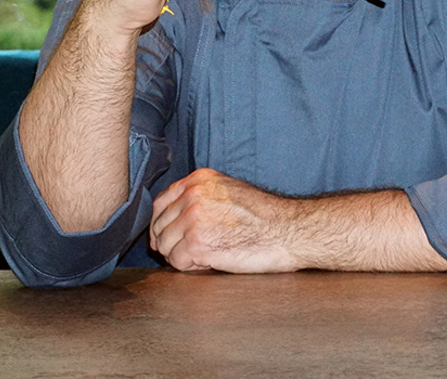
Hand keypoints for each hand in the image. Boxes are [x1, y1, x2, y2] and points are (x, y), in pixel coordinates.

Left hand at [150, 168, 298, 272]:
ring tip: (205, 255)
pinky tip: (210, 261)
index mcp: (199, 180)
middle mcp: (193, 196)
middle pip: (159, 226)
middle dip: (170, 242)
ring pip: (165, 246)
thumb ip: (200, 197)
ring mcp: (193, 219)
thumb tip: (173, 219)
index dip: (162, 224)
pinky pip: (177, 262)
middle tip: (190, 251)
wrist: (287, 231)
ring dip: (181, 255)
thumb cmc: (264, 216)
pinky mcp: (198, 244)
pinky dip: (190, 267)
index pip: (161, 203)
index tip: (169, 236)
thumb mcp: (228, 191)